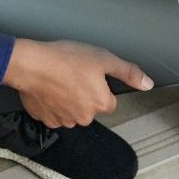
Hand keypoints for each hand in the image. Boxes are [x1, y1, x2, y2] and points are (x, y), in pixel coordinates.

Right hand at [2, 39, 150, 127]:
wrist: (31, 64)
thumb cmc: (65, 59)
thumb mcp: (103, 58)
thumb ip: (128, 72)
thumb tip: (147, 84)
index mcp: (101, 104)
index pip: (108, 100)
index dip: (100, 85)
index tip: (89, 73)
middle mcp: (84, 118)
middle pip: (90, 107)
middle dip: (83, 93)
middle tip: (73, 73)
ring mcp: (63, 120)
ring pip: (71, 110)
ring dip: (67, 99)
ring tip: (59, 78)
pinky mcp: (45, 119)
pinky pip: (53, 112)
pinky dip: (51, 102)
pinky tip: (47, 87)